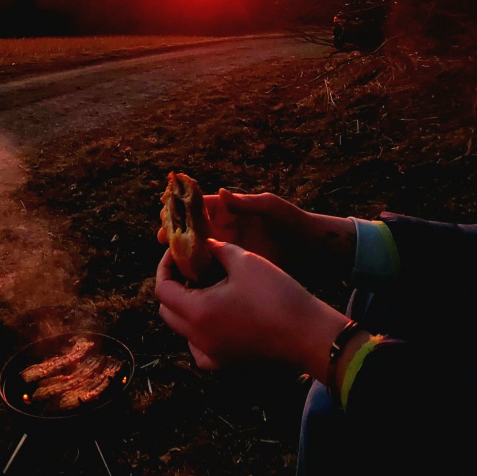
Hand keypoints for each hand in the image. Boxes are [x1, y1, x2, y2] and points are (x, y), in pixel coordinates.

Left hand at [155, 238, 347, 379]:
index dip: (166, 267)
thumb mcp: (245, 261)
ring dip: (185, 308)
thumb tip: (206, 245)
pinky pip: (199, 348)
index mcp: (198, 312)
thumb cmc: (277, 295)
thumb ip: (218, 250)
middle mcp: (198, 338)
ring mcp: (212, 355)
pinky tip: (216, 317)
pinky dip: (199, 332)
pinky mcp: (227, 364)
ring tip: (205, 288)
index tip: (177, 253)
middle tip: (190, 268)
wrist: (309, 336)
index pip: (162, 290)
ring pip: (182, 330)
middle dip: (173, 286)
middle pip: (167, 311)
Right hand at [158, 188, 355, 285]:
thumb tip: (220, 192)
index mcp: (230, 211)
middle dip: (177, 236)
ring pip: (201, 252)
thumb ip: (246, 202)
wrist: (312, 249)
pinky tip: (191, 283)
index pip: (200, 209)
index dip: (182, 213)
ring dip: (186, 257)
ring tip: (171, 265)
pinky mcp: (237, 268)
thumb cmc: (292, 221)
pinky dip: (202, 275)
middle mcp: (225, 229)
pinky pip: (214, 270)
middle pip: (194, 231)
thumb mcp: (271, 208)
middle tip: (163, 245)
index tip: (167, 221)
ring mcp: (230, 249)